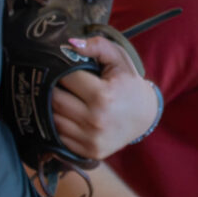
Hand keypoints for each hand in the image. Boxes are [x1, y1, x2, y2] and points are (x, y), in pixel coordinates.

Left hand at [53, 35, 161, 160]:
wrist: (145, 117)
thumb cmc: (129, 85)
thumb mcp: (119, 60)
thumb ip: (97, 46)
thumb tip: (70, 44)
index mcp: (102, 95)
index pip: (65, 78)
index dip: (60, 70)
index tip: (61, 67)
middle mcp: (95, 120)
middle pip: (55, 100)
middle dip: (52, 88)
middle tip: (56, 82)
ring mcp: (91, 139)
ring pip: (53, 119)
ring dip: (52, 107)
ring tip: (60, 97)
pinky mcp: (88, 152)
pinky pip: (60, 137)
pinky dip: (58, 125)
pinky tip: (65, 115)